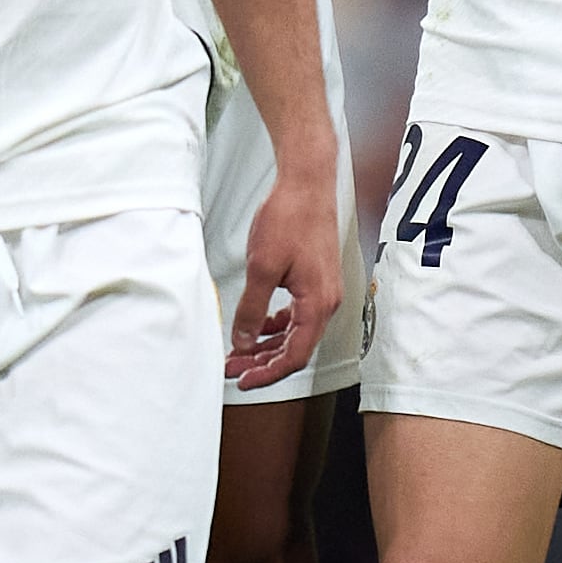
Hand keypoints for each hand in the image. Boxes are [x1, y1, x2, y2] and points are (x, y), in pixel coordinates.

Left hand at [228, 160, 340, 390]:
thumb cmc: (291, 216)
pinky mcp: (318, 278)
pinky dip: (279, 325)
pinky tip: (261, 324)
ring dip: (269, 344)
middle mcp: (327, 300)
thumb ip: (252, 309)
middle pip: (296, 348)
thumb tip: (244, 341)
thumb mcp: (262, 267)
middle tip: (234, 368)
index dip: (267, 373)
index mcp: (317, 303)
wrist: (308, 182)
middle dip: (263, 362)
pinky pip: (299, 313)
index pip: (294, 356)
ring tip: (241, 350)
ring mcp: (324, 289)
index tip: (243, 380)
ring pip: (297, 332)